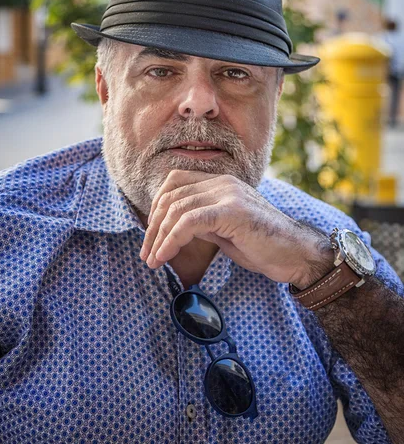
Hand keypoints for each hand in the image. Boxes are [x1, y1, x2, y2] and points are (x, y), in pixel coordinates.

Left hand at [140, 170, 332, 287]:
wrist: (297, 254)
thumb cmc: (263, 245)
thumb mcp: (224, 230)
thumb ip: (201, 222)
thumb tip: (172, 228)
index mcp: (220, 183)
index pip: (175, 183)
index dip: (156, 207)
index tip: (151, 236)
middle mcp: (223, 182)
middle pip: (171, 196)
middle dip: (152, 228)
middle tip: (146, 255)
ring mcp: (228, 194)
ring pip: (177, 209)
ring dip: (158, 238)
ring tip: (152, 261)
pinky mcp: (232, 211)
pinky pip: (189, 222)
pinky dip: (170, 240)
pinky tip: (163, 257)